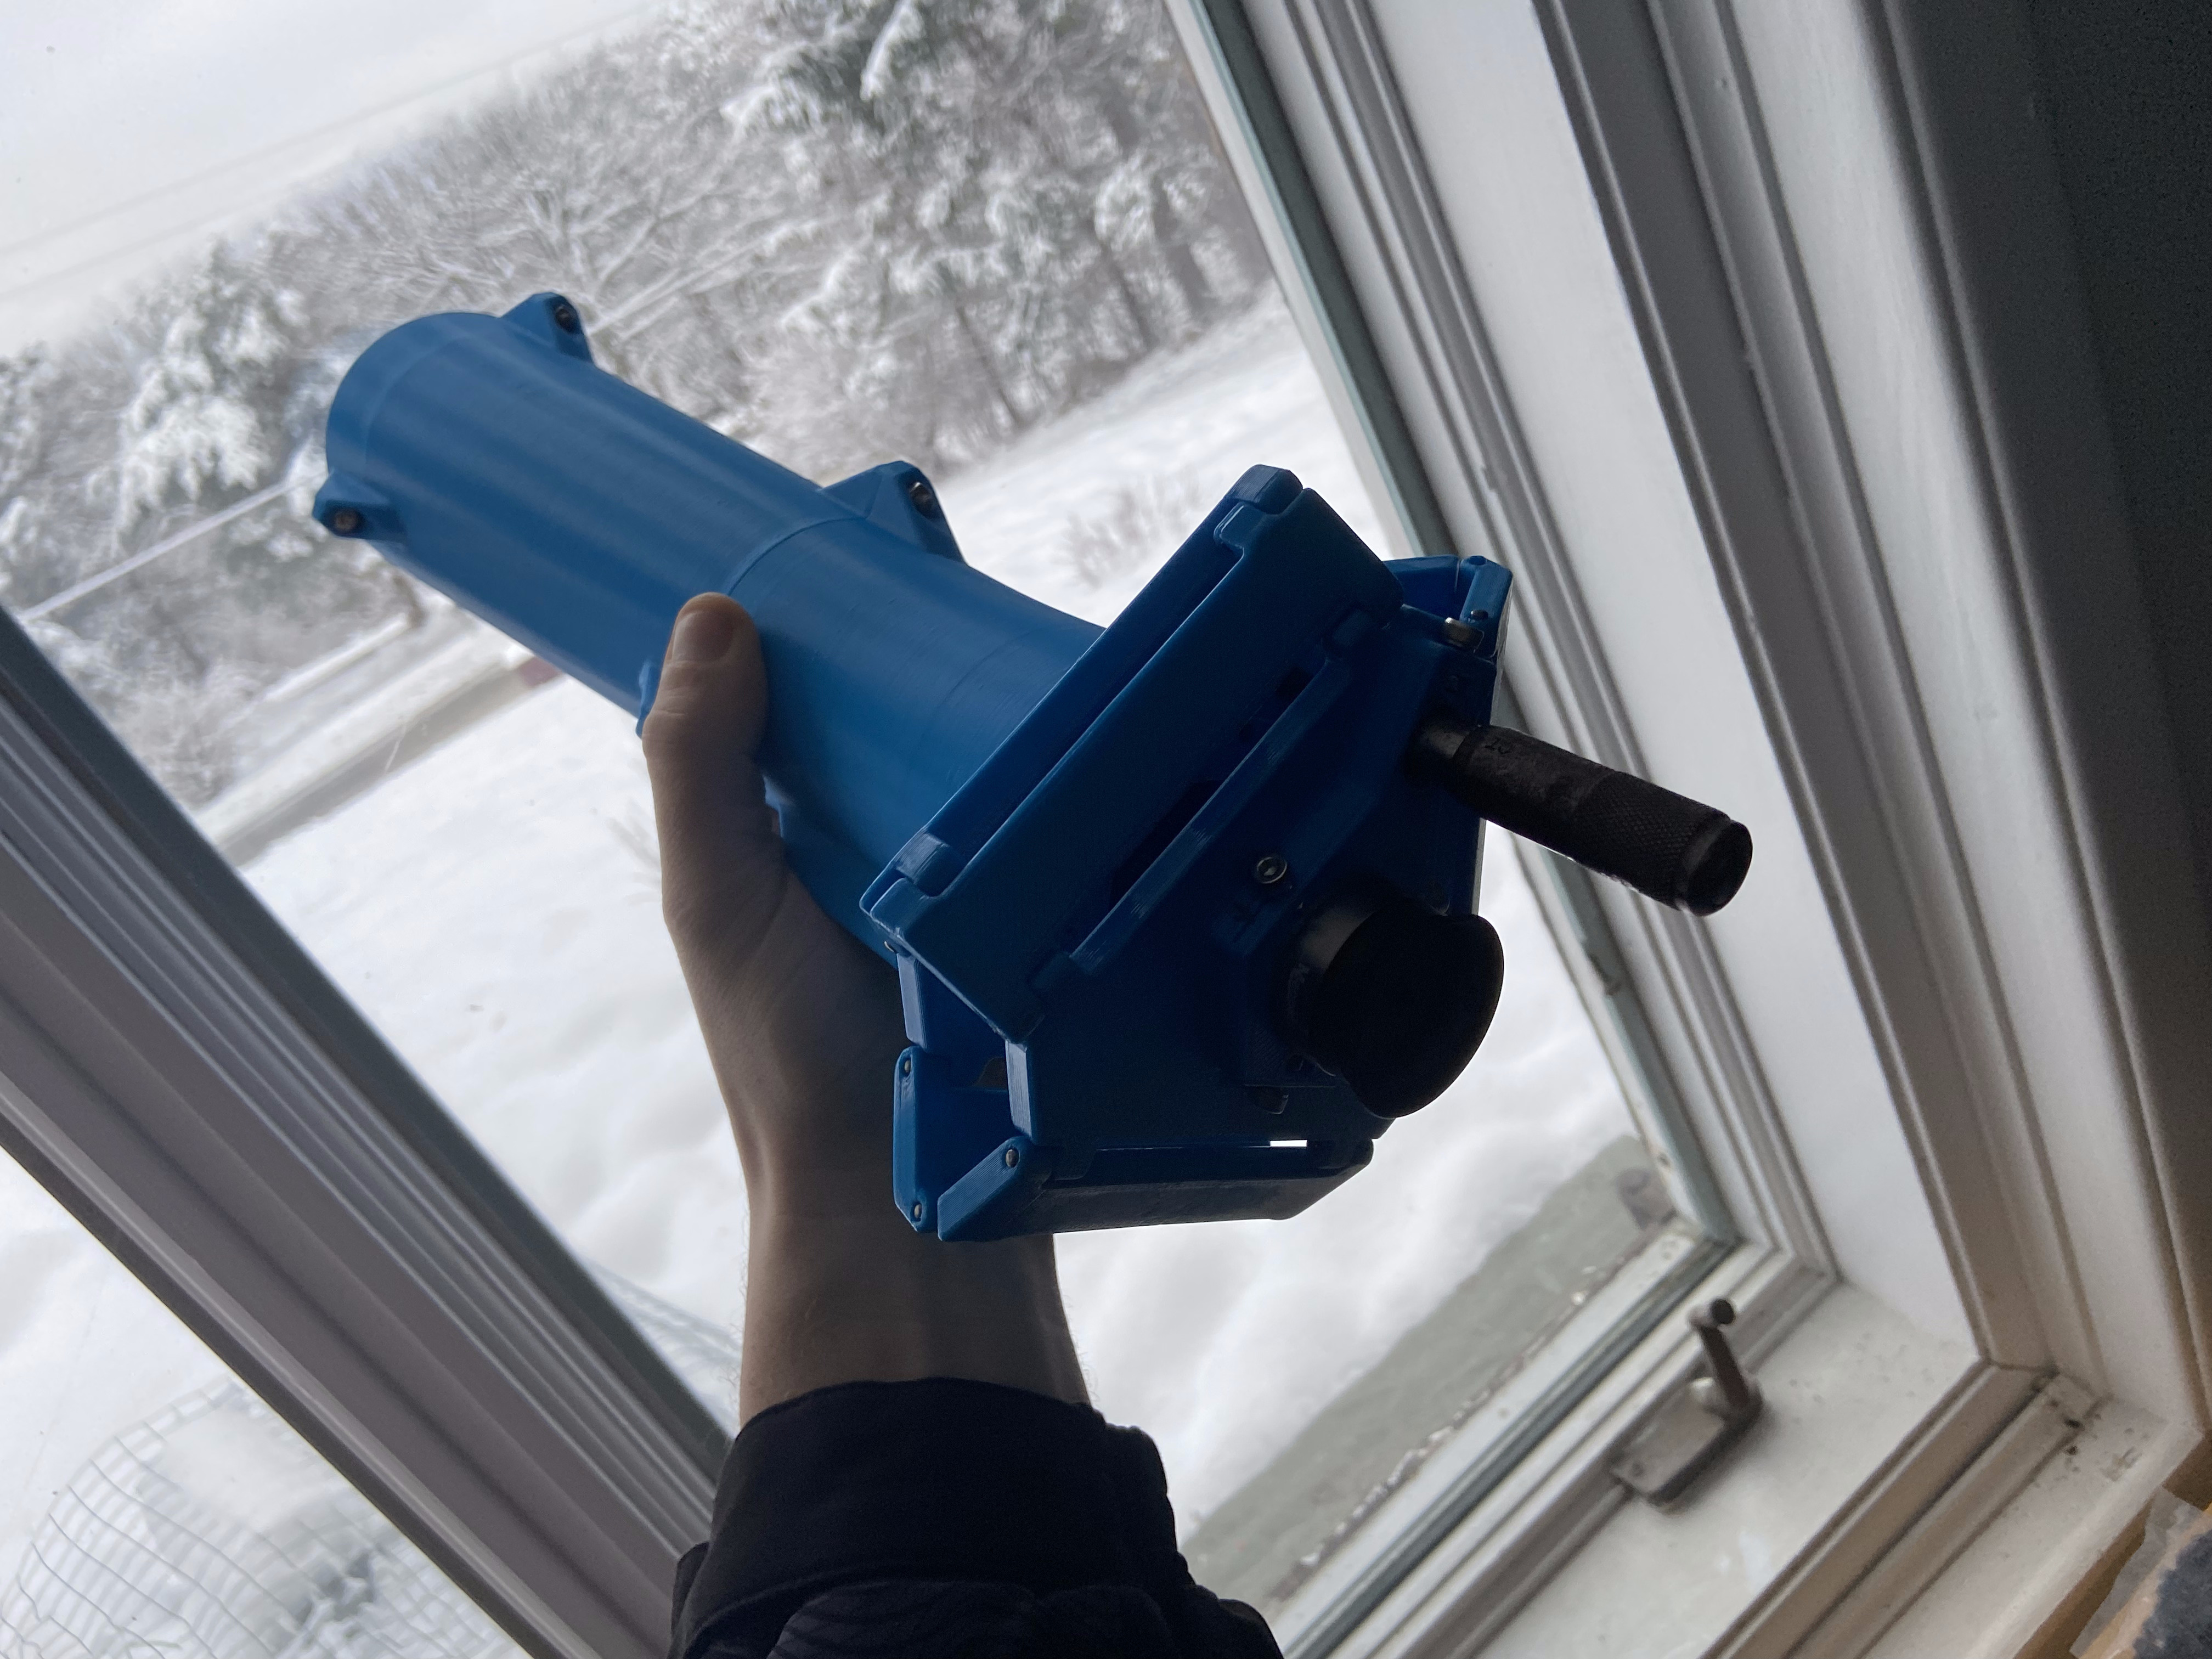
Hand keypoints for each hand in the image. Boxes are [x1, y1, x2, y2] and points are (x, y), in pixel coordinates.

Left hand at [642, 594, 1085, 1418]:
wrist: (909, 1196)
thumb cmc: (795, 1058)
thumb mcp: (720, 899)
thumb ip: (701, 766)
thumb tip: (712, 615)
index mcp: (769, 829)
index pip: (773, 697)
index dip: (790, 620)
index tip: (828, 533)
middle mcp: (854, 840)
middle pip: (876, 708)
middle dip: (901, 638)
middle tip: (935, 549)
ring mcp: (943, 869)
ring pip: (958, 750)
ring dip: (979, 695)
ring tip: (1008, 614)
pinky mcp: (1018, 898)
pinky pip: (1029, 807)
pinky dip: (1043, 760)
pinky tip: (1071, 710)